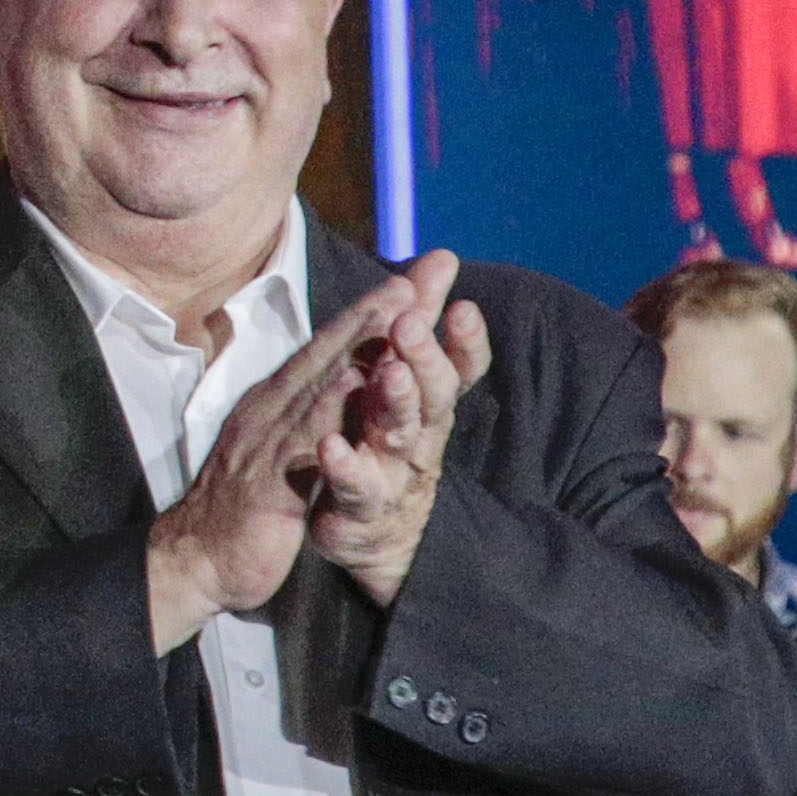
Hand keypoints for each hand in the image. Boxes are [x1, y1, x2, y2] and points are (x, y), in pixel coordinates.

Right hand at [143, 298, 393, 647]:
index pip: (329, 350)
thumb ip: (305, 409)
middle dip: (375, 313)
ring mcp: (268, 444)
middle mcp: (272, 410)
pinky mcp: (268, 487)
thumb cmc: (241, 503)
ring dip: (359, 348)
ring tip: (397, 315)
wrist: (195, 559)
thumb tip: (343, 375)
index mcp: (278, 401)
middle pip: (330, 354)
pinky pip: (301, 447)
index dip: (370, 313)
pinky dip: (327, 414)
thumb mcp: (276, 445)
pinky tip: (354, 389)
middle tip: (417, 278)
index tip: (413, 279)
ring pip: (320, 387)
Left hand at [301, 252, 485, 603]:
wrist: (369, 537)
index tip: (464, 307)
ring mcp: (392, 475)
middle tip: (411, 323)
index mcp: (427, 405)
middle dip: (424, 358)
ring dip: (395, 402)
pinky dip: (345, 467)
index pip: (457, 369)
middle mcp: (418, 437)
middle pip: (432, 395)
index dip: (465, 342)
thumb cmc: (386, 449)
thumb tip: (440, 258)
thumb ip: (418, 325)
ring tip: (388, 373)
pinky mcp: (361, 510)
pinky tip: (332, 446)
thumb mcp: (404, 387)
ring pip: (401, 437)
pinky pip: (355, 488)